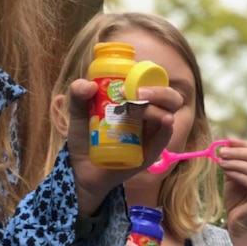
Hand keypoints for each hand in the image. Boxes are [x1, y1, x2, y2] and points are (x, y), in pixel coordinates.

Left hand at [67, 79, 182, 214]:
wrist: (82, 169)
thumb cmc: (85, 139)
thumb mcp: (78, 114)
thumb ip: (78, 96)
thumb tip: (89, 84)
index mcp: (135, 102)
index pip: (152, 83)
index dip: (146, 77)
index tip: (127, 79)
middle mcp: (148, 115)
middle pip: (168, 97)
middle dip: (158, 91)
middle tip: (138, 93)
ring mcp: (151, 133)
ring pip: (168, 114)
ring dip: (157, 108)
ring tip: (139, 108)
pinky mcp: (152, 150)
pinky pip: (164, 137)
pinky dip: (167, 128)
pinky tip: (166, 121)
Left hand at [218, 138, 246, 245]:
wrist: (240, 227)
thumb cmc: (237, 203)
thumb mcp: (234, 178)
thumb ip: (233, 163)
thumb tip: (225, 143)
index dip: (243, 144)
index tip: (226, 140)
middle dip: (238, 151)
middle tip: (221, 150)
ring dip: (236, 162)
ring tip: (220, 160)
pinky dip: (237, 174)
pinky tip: (226, 171)